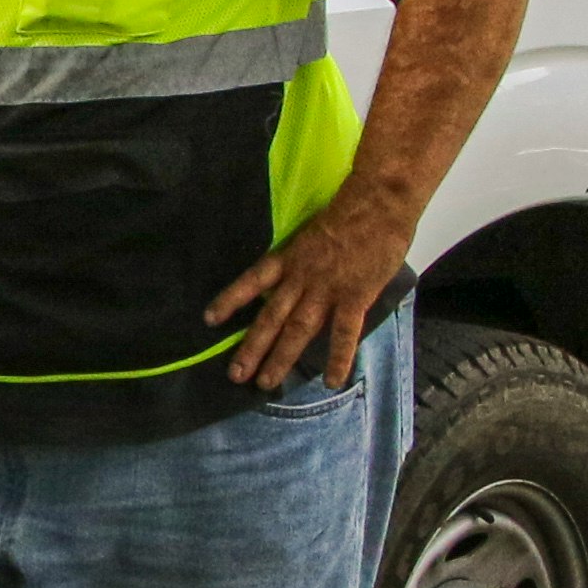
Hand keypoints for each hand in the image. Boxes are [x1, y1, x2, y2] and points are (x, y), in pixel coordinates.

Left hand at [205, 189, 414, 390]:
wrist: (378, 203)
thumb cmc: (349, 211)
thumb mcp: (312, 232)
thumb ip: (303, 258)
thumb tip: (295, 278)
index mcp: (289, 257)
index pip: (252, 281)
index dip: (230, 300)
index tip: (209, 320)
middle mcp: (300, 277)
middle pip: (270, 316)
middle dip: (251, 347)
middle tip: (235, 374)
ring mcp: (326, 289)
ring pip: (297, 330)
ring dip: (280, 358)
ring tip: (265, 384)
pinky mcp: (354, 297)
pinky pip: (344, 333)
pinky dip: (337, 358)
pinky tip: (331, 380)